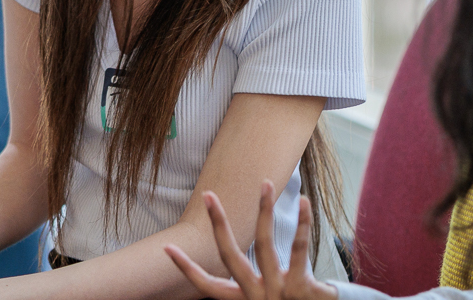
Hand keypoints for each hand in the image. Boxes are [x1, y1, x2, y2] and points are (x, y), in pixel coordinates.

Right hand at [165, 182, 337, 299]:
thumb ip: (252, 287)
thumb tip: (232, 276)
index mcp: (245, 299)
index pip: (209, 285)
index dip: (187, 268)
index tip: (168, 247)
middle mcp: (257, 295)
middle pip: (230, 256)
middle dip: (218, 224)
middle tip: (208, 195)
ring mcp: (278, 291)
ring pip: (264, 245)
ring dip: (264, 211)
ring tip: (264, 184)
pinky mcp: (301, 288)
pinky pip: (299, 250)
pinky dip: (302, 224)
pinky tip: (305, 202)